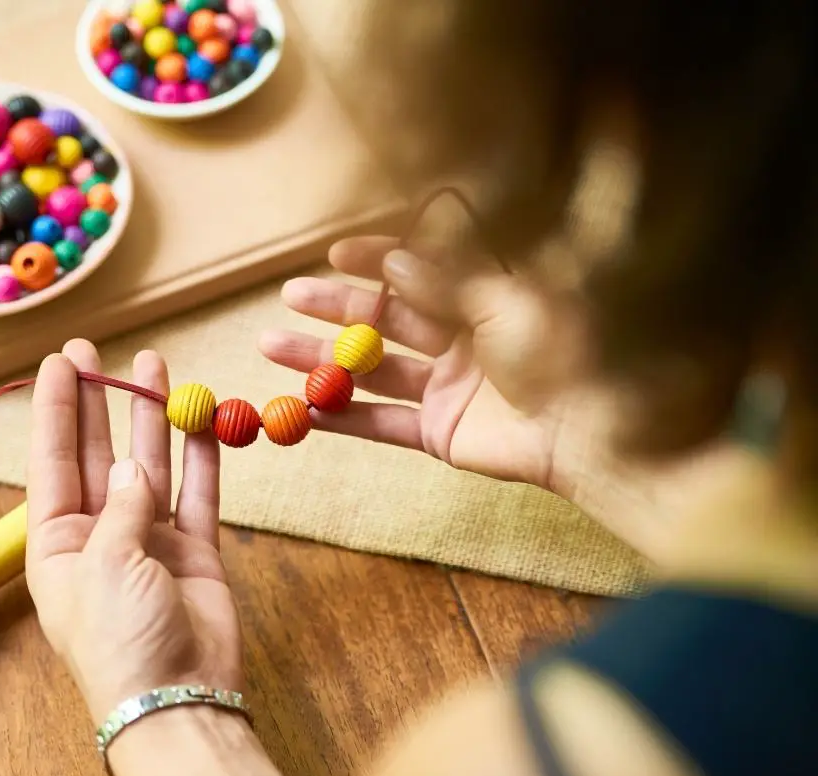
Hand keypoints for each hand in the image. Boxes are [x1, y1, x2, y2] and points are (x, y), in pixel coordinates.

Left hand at [24, 340, 243, 725]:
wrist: (178, 698)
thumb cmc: (120, 639)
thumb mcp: (106, 563)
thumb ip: (123, 505)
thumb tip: (137, 467)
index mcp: (56, 542)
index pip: (53, 459)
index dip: (56, 407)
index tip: (61, 359)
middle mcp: (99, 535)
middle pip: (98, 453)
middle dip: (99, 401)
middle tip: (98, 350)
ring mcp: (149, 541)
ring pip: (149, 464)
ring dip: (151, 417)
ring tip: (153, 365)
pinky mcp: (194, 551)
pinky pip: (196, 494)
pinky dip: (199, 458)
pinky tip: (200, 420)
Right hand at [259, 236, 737, 559]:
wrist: (592, 432)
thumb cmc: (564, 353)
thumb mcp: (505, 300)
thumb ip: (444, 281)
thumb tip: (391, 259)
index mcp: (483, 295)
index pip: (419, 269)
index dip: (376, 259)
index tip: (334, 253)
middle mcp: (461, 337)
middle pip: (386, 317)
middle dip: (336, 306)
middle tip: (290, 296)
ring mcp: (446, 386)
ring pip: (372, 368)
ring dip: (323, 359)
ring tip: (272, 348)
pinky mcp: (438, 432)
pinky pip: (380, 422)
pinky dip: (342, 418)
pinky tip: (302, 411)